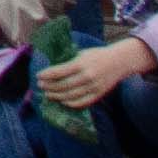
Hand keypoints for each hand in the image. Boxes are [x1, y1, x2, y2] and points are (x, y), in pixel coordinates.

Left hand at [37, 35, 154, 111]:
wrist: (119, 61)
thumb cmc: (98, 55)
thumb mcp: (82, 53)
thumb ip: (69, 61)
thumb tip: (52, 68)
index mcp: (81, 63)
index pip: (59, 71)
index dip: (47, 75)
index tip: (38, 76)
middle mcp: (87, 76)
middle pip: (63, 85)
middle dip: (49, 86)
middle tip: (40, 86)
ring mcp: (93, 87)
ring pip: (71, 95)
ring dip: (57, 96)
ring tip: (48, 94)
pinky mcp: (99, 94)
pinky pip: (83, 102)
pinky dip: (71, 103)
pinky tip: (62, 101)